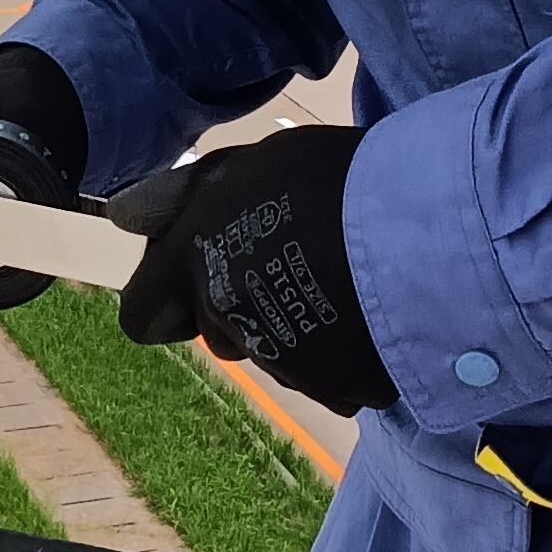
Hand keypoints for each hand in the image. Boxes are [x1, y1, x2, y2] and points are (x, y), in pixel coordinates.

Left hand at [109, 125, 395, 415]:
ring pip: (275, 356)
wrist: (427, 228)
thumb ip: (184, 196)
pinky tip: (376, 317)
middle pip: (218, 332)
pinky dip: (347, 358)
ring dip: (297, 331)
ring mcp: (282, 360)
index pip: (142, 313)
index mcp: (196, 260)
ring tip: (348, 284)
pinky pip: (332, 379)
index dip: (166, 301)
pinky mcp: (337, 389)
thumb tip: (124, 219)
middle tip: (300, 262)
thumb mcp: (255, 162)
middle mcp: (227, 317)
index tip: (202, 281)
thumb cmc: (338, 179)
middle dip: (244, 309)